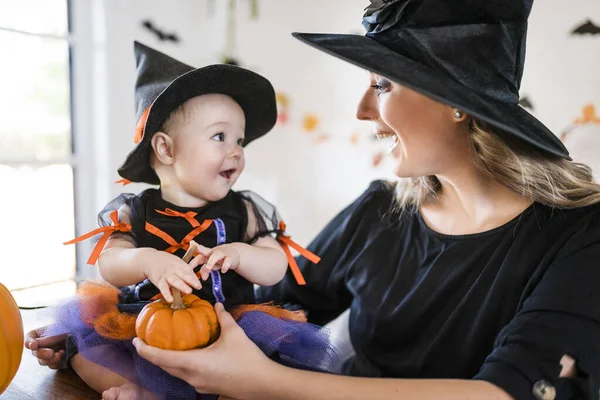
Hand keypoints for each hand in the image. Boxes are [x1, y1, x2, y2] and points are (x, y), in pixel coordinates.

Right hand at [24, 328, 66, 369]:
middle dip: (43, 354)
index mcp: (39, 334)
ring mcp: (46, 355)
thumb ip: (47, 338)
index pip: (29, 338)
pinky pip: (51, 366)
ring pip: (42, 361)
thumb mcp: (59, 331)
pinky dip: (57, 362)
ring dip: (51, 359)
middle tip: (51, 353)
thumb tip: (33, 345)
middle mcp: (41, 345)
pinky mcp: (54, 362)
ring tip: (61, 353)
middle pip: (35, 352)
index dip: (29, 342)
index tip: (33, 345)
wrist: (81, 338)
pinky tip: (63, 355)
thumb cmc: (69, 330)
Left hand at [133, 303, 273, 396]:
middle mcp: (192, 377)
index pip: (160, 357)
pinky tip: (187, 357)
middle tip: (146, 342)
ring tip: (163, 347)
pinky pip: (187, 376)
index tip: (135, 340)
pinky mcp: (206, 388)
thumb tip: (217, 304)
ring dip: (166, 361)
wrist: (262, 383)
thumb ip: (222, 317)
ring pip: (175, 373)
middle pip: (164, 366)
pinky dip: (181, 366)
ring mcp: (198, 385)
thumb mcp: (234, 334)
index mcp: (193, 363)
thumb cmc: (247, 359)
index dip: (145, 349)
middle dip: (153, 355)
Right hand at [142, 249, 202, 302]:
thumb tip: (196, 280)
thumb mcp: (177, 262)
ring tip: (188, 291)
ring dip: (182, 286)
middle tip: (198, 286)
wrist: (150, 259)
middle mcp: (174, 270)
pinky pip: (163, 288)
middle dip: (191, 280)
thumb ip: (186, 271)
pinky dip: (167, 294)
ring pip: (174, 280)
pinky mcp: (159, 281)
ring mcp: (167, 275)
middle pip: (183, 274)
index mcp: (180, 265)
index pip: (189, 271)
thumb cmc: (166, 263)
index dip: (195, 278)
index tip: (199, 285)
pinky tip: (170, 299)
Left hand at [190, 241, 240, 280]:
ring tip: (208, 268)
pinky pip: (228, 261)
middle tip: (194, 249)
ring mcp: (222, 254)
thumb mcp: (211, 264)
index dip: (192, 262)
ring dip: (211, 261)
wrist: (234, 254)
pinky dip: (225, 266)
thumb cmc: (219, 259)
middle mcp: (213, 252)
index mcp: (207, 254)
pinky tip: (223, 270)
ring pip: (216, 255)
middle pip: (205, 250)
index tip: (186, 267)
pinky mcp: (230, 257)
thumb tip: (203, 277)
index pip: (197, 257)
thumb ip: (205, 270)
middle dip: (199, 249)